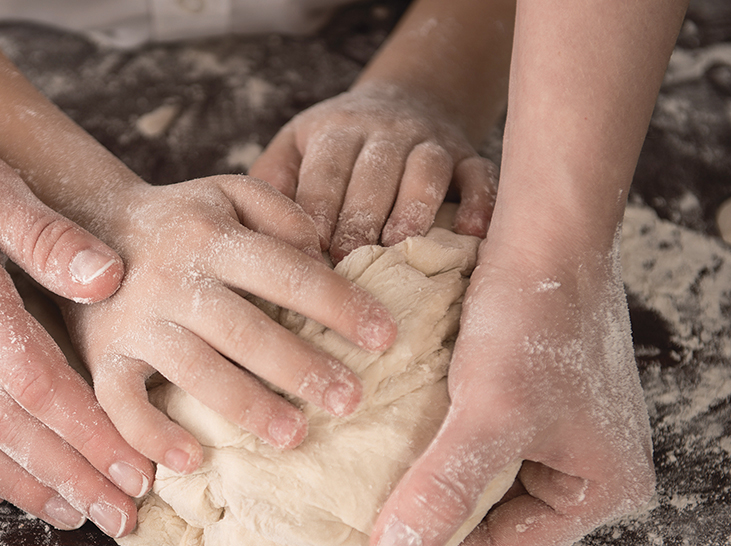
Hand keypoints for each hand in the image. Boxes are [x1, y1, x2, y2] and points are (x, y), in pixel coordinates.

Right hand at [64, 176, 398, 472]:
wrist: (81, 227)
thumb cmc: (178, 221)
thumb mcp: (226, 193)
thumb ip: (280, 214)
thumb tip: (327, 255)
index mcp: (212, 237)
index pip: (286, 271)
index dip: (339, 302)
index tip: (386, 336)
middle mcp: (173, 280)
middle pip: (244, 328)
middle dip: (300, 365)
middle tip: (350, 400)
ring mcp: (134, 323)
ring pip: (193, 370)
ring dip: (245, 406)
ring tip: (294, 436)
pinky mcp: (102, 358)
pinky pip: (123, 404)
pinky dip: (153, 436)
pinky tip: (193, 462)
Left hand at [250, 84, 496, 262]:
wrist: (404, 99)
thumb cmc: (335, 144)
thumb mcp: (295, 145)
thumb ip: (272, 181)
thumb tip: (250, 233)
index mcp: (337, 130)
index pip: (326, 171)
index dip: (319, 210)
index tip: (308, 253)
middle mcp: (386, 131)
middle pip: (374, 173)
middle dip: (361, 217)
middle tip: (348, 261)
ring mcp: (431, 142)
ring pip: (426, 171)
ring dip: (414, 208)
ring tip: (400, 246)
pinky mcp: (468, 155)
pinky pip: (480, 175)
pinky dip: (480, 202)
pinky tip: (473, 234)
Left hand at [370, 233, 654, 545]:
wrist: (546, 231)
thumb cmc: (534, 318)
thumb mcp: (488, 413)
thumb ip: (444, 488)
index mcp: (606, 489)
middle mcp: (592, 469)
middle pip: (496, 518)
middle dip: (435, 515)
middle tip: (369, 519)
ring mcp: (564, 435)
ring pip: (482, 480)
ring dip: (432, 478)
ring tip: (375, 483)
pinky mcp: (535, 403)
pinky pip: (479, 443)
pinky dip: (438, 444)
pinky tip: (395, 441)